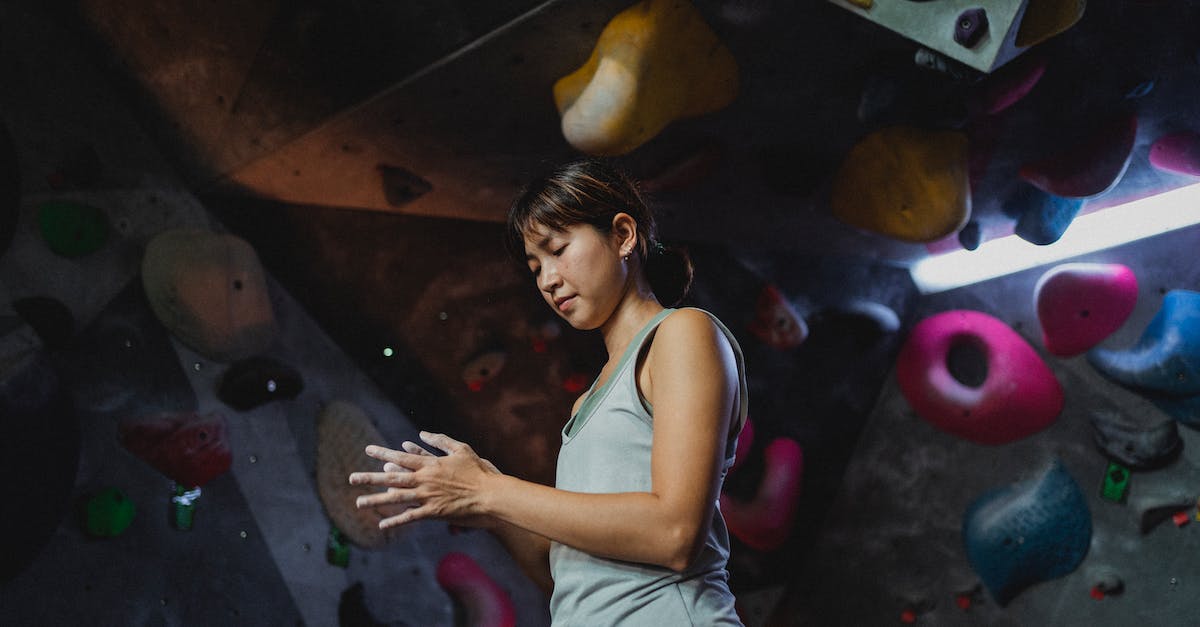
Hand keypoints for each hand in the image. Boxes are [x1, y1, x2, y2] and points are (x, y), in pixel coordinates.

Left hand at [348, 431, 499, 529]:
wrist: (489, 494)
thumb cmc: (478, 470)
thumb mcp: (460, 448)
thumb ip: (440, 440)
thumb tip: (422, 433)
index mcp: (430, 464)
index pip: (400, 458)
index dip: (383, 454)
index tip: (368, 450)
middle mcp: (424, 479)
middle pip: (392, 478)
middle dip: (370, 478)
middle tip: (352, 478)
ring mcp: (427, 496)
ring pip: (396, 498)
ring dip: (376, 500)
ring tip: (359, 502)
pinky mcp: (433, 512)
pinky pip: (410, 517)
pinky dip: (396, 521)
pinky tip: (382, 525)